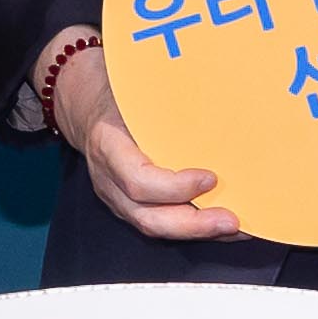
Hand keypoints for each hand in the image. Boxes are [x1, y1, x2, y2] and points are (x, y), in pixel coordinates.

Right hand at [50, 35, 243, 240]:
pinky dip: (191, 227)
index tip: (211, 178)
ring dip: (196, 231)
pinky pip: (158, 222)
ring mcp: (115, 196)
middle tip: (230, 220)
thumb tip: (210, 95)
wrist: (86, 107)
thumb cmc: (116, 93)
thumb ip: (164, 97)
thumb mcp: (134, 87)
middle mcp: (108, 178)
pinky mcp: (128, 205)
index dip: (175, 188)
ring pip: (153, 226)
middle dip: (193, 224)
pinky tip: (218, 224)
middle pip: (147, 217)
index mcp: (108, 144)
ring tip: (232, 227)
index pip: (138, 180)